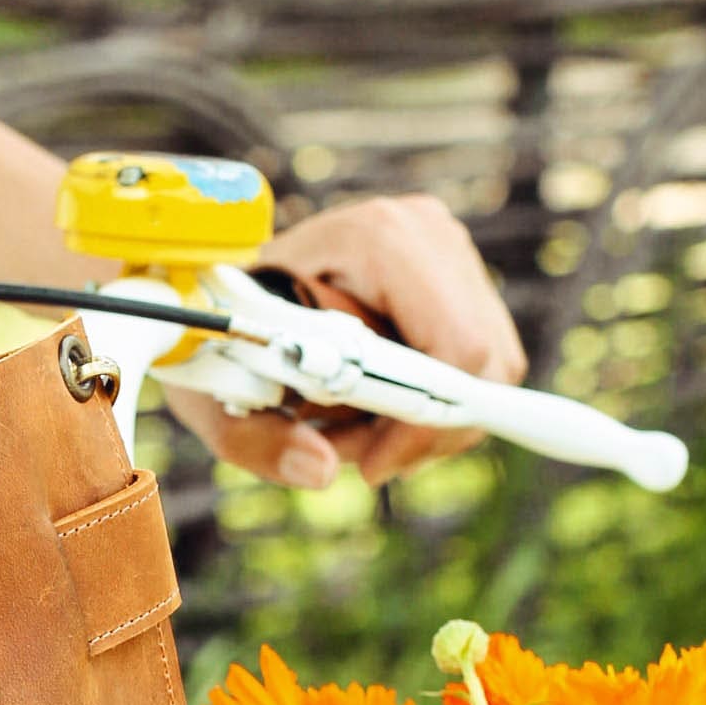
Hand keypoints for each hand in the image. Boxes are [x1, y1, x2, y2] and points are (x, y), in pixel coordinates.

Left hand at [158, 193, 528, 492]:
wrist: (231, 280)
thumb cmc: (222, 329)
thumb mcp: (214, 391)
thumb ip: (258, 437)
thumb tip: (322, 471)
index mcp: (378, 239)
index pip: (456, 347)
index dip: (426, 421)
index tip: (370, 462)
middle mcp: (428, 233)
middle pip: (485, 364)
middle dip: (427, 430)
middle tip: (361, 456)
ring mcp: (451, 252)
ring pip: (490, 369)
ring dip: (430, 423)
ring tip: (358, 432)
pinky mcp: (459, 277)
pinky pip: (483, 362)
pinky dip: (437, 403)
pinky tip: (380, 409)